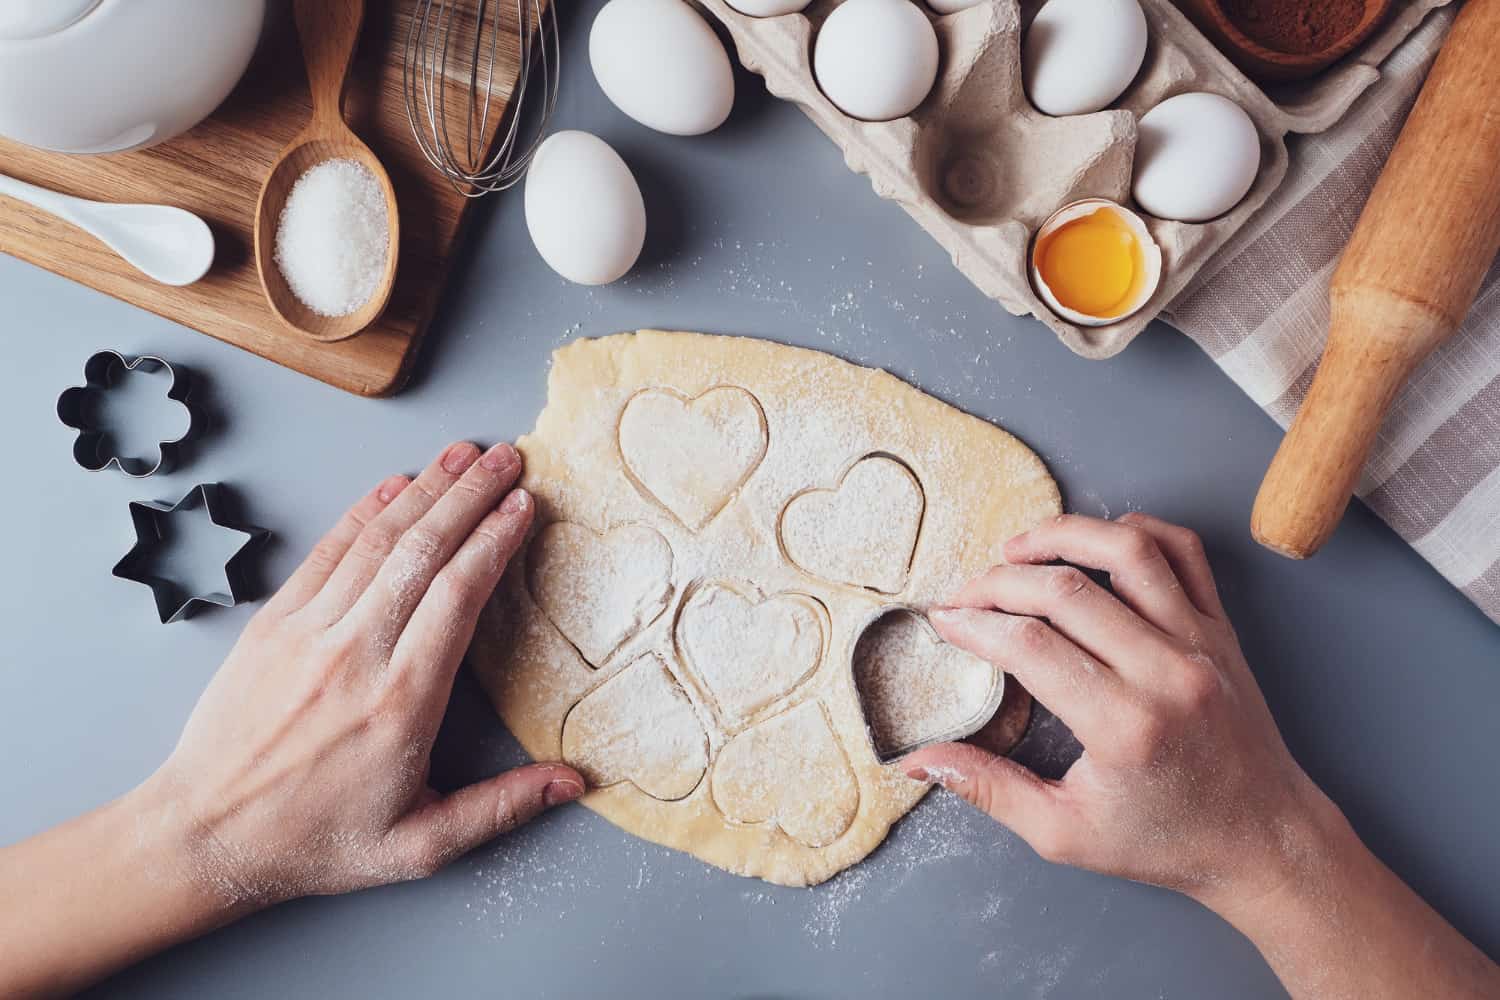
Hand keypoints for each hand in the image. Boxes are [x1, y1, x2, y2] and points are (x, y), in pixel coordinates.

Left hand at [144, 441, 583, 905]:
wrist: (203, 838)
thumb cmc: (314, 843)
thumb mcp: (419, 846)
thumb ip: (502, 808)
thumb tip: (573, 782)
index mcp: (400, 702)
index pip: (458, 595)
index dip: (494, 541)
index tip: (524, 506)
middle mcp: (354, 654)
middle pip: (423, 552)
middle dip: (471, 496)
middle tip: (508, 458)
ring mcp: (307, 632)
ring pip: (376, 541)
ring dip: (424, 489)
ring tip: (463, 454)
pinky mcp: (271, 624)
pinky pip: (325, 553)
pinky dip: (363, 512)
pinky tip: (394, 484)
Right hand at [904, 513, 1333, 909]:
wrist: (1264, 842)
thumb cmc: (1166, 842)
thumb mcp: (1063, 833)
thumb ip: (987, 790)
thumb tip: (918, 764)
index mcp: (1123, 726)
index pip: (1030, 646)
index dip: (975, 625)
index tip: (944, 622)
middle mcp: (1165, 672)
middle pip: (1067, 589)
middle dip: (1000, 581)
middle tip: (966, 593)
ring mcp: (1200, 642)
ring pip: (1128, 550)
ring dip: (1063, 535)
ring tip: (1018, 548)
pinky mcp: (1222, 630)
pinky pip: (1184, 551)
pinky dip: (1137, 530)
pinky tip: (1095, 542)